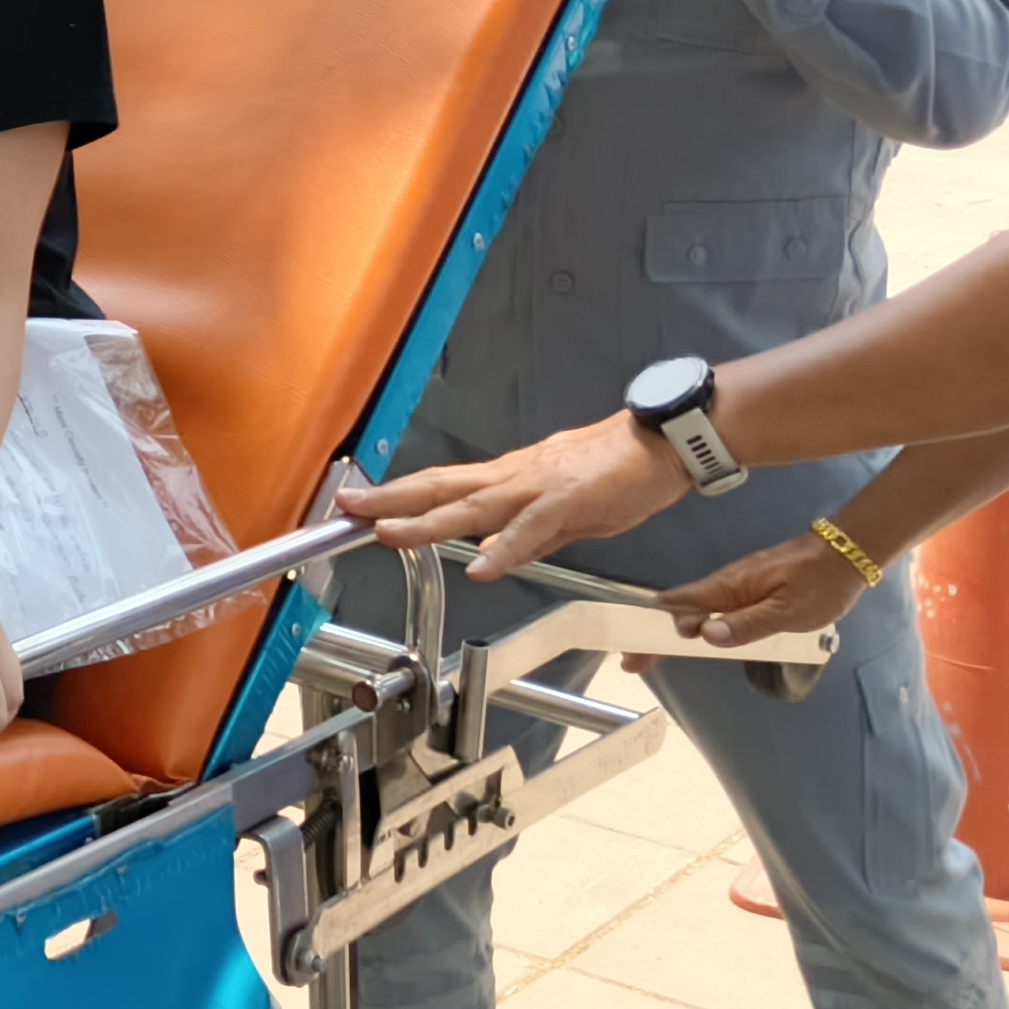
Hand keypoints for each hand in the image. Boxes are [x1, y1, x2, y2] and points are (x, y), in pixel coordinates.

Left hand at [335, 412, 692, 577]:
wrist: (661, 443)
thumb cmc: (615, 472)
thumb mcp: (562, 513)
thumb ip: (528, 534)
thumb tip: (495, 552)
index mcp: (508, 479)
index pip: (442, 486)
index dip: (398, 495)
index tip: (360, 505)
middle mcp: (512, 478)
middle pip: (441, 488)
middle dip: (391, 501)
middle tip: (347, 510)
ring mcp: (537, 487)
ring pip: (473, 505)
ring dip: (428, 521)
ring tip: (390, 534)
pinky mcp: (569, 501)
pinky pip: (532, 528)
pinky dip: (506, 547)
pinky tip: (483, 565)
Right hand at [657, 535, 872, 648]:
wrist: (845, 555)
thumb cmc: (819, 584)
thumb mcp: (788, 611)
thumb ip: (747, 624)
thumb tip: (704, 636)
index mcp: (729, 589)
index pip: (679, 609)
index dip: (652, 630)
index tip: (632, 652)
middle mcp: (725, 585)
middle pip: (680, 610)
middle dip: (656, 635)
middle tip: (638, 663)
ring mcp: (737, 586)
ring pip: (697, 609)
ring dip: (676, 631)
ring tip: (659, 655)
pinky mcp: (750, 589)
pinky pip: (715, 608)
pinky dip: (699, 624)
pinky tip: (701, 637)